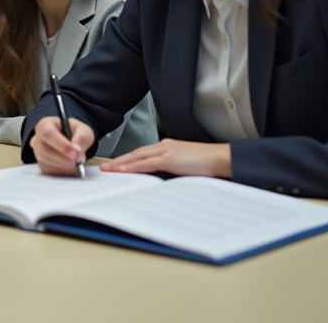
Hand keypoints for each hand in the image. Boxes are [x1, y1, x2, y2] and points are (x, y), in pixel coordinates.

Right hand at [30, 115, 94, 176]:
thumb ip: (82, 137)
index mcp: (45, 124)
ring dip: (66, 164)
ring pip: (49, 162)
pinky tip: (70, 164)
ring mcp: (38, 153)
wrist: (71, 141)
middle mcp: (37, 139)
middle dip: (64, 157)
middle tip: (79, 160)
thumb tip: (77, 148)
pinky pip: (52, 171)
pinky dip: (64, 170)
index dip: (61, 144)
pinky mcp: (41, 165)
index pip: (47, 133)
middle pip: (45, 150)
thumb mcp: (83, 130)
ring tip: (77, 159)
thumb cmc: (74, 133)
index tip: (76, 151)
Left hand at [100, 139, 232, 177]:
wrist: (222, 158)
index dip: (127, 159)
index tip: (116, 165)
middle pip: (135, 153)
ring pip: (137, 157)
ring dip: (121, 163)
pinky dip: (133, 166)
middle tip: (105, 167)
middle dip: (119, 160)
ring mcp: (166, 151)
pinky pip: (146, 163)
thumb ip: (171, 171)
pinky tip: (123, 170)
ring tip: (108, 170)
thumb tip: (158, 181)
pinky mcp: (170, 158)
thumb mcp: (185, 167)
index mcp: (168, 147)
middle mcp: (164, 146)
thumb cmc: (208, 164)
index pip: (142, 154)